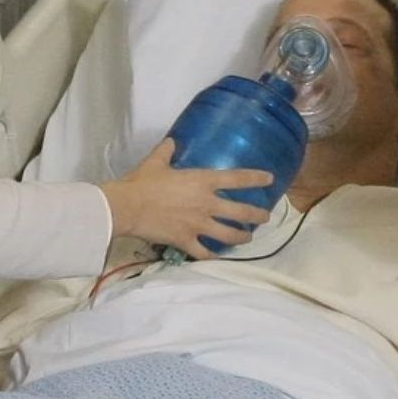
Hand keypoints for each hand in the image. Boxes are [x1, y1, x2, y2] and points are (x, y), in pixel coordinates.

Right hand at [100, 139, 271, 256]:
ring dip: (242, 237)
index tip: (269, 179)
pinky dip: (212, 256)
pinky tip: (218, 257)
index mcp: (202, 181)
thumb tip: (171, 141)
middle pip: (241, 212)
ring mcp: (199, 224)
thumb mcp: (156, 161)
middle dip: (257, 215)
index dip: (256, 178)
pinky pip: (205, 253)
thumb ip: (167, 151)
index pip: (237, 178)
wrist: (128, 206)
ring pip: (229, 235)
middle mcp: (207, 203)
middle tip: (265, 217)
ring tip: (247, 238)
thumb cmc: (142, 182)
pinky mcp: (186, 241)